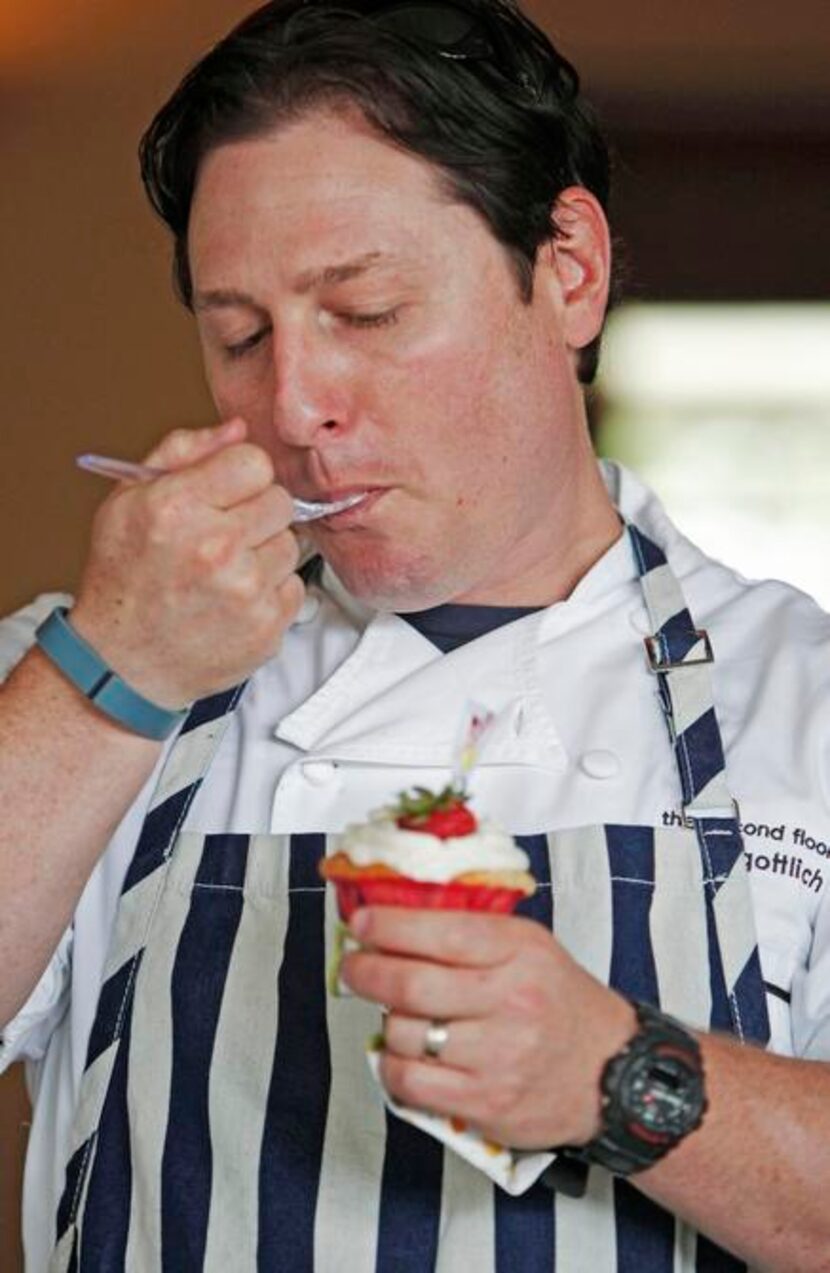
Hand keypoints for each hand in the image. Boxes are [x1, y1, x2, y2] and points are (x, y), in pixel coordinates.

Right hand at [70, 418, 304, 707]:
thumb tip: (237, 428)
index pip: (253, 461)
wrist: (122, 664)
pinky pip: (294, 587)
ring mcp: (246, 592)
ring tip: (224, 572)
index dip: (240, 475)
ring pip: (290, 544)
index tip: (225, 493)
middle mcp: (215, 549)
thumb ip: (183, 452)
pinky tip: (234, 601)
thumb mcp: (129, 501)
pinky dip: (270, 592)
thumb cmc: (124, 579)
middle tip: (222, 536)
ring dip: (264, 554)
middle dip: (255, 513)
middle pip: (280, 501)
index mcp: (178, 508)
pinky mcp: (267, 628)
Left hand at [341, 907, 635, 1149]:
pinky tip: (400, 1054)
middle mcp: (510, 1001)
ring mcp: (498, 1055)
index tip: (360, 922)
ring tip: (393, 1013)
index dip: (388, 926)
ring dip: (384, 1020)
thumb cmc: (559, 1001)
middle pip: (410, 984)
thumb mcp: (529, 945)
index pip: (441, 932)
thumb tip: (396, 913)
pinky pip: (411, 1082)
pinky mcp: (486, 1101)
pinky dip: (391, 1066)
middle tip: (352, 967)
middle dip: (365, 971)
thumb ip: (471, 927)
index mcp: (519, 952)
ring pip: (404, 1033)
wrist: (611, 1070)